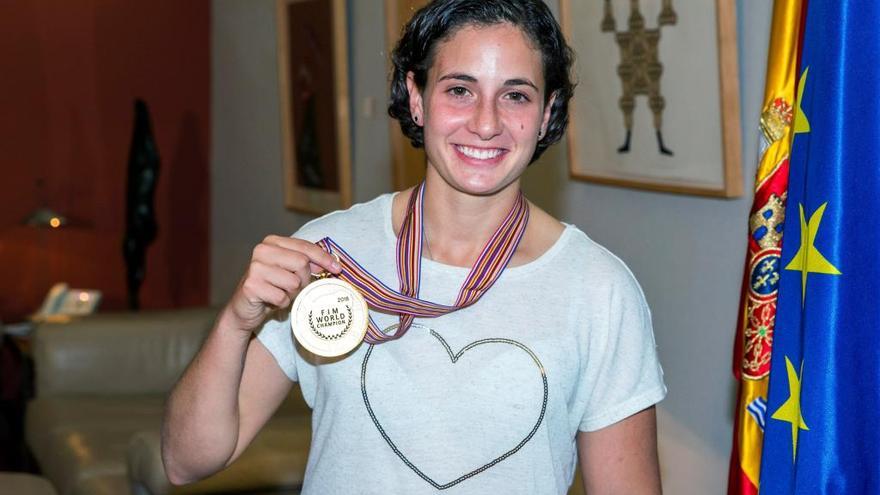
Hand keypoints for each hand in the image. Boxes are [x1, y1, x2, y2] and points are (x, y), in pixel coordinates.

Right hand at [224, 235, 340, 331]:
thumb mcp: (289, 271)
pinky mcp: (251, 286)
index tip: (337, 268)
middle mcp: (261, 251)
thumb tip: (332, 263)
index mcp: (272, 242)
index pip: (305, 247)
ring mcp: (255, 268)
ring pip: (293, 282)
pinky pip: (282, 297)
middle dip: (304, 279)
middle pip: (302, 263)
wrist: (244, 308)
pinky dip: (282, 303)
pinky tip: (271, 301)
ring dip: (292, 293)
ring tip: (280, 293)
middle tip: (294, 287)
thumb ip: (306, 263)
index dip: (324, 258)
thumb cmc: (271, 287)